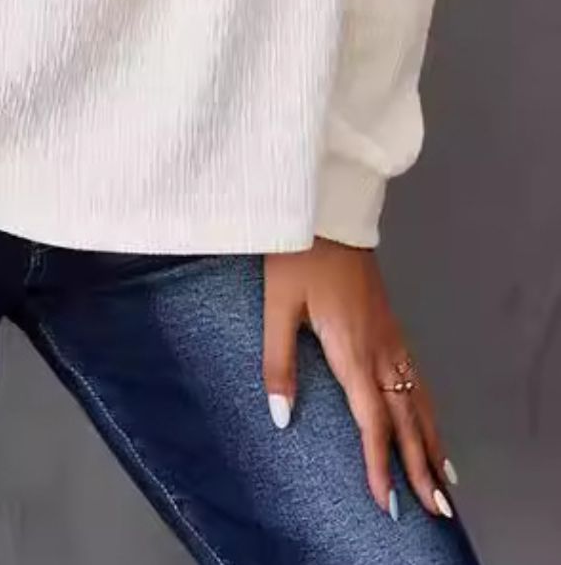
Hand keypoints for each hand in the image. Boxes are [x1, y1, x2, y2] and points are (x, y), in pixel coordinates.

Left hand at [262, 237, 457, 520]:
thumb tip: (282, 417)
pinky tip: (427, 418)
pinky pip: (417, 377)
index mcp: (352, 350)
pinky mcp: (390, 323)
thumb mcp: (277, 308)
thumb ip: (279, 363)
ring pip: (418, 399)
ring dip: (431, 441)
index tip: (387, 501)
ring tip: (442, 478)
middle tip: (435, 508)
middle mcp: (379, 349)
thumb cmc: (297, 256)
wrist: (327, 210)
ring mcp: (390, 335)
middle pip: (406, 418)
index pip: (372, 421)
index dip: (379, 465)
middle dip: (420, 465)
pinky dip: (428, 408)